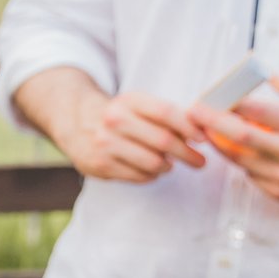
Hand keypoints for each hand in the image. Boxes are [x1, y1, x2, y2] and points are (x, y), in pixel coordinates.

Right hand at [54, 89, 207, 181]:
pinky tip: (150, 170)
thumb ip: (166, 115)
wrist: (76, 124)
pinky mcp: (100, 165)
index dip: (189, 127)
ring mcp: (106, 144)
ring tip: (170, 165)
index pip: (166, 112)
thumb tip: (202, 129)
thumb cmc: (119, 116)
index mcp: (129, 101)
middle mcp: (114, 120)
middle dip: (188, 154)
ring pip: (153, 162)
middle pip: (163, 141)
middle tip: (200, 161)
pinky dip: (151, 176)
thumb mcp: (137, 105)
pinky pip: (139, 176)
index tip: (203, 138)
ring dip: (168, 166)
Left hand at [190, 77, 278, 207]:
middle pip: (239, 137)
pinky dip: (242, 161)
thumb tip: (264, 74)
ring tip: (206, 130)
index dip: (229, 103)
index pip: (257, 112)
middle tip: (193, 113)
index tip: (211, 95)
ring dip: (220, 144)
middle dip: (211, 123)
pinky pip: (251, 175)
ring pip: (239, 159)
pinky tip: (238, 150)